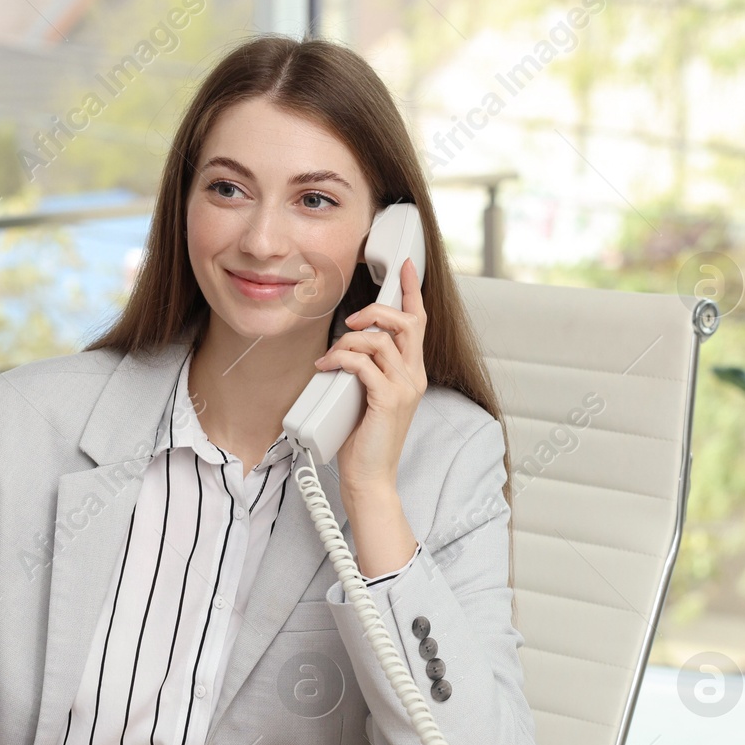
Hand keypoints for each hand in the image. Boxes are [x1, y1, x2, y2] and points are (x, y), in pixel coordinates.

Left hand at [313, 256, 426, 493]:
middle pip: (407, 321)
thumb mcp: (366, 396)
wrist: (369, 478)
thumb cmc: (363, 441)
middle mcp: (414, 376)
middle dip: (376, 310)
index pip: (419, 322)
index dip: (411, 291)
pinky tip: (325, 368)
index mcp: (411, 373)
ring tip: (330, 357)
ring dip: (349, 341)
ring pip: (382, 340)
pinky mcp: (389, 400)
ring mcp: (404, 388)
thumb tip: (342, 349)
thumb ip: (364, 370)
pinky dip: (341, 359)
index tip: (404, 265)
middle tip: (351, 320)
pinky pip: (364, 364)